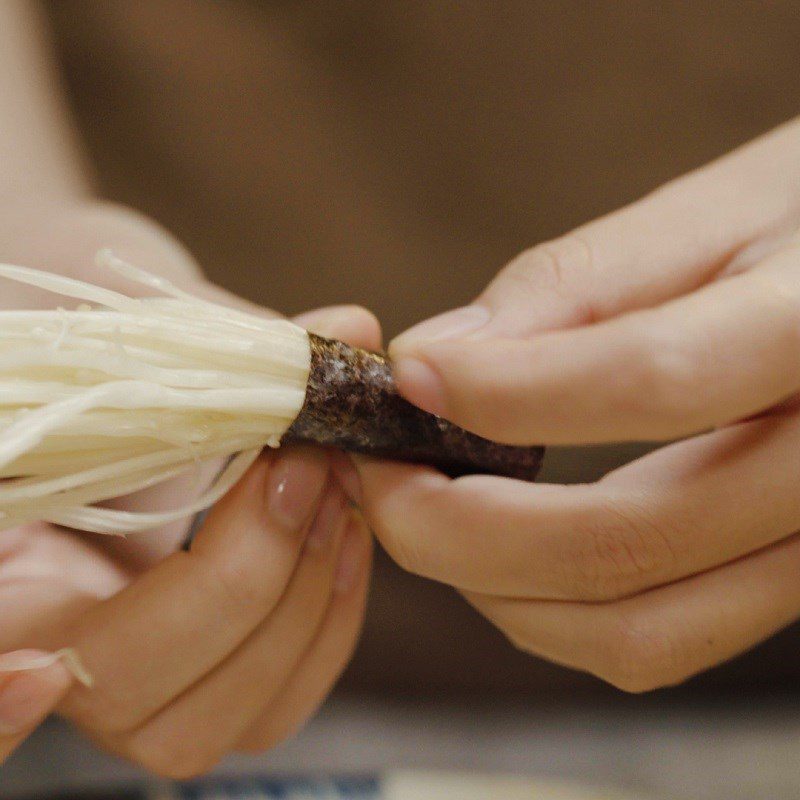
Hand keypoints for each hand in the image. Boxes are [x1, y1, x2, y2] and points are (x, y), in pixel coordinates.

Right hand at [0, 200, 377, 773]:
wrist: (98, 346)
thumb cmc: (79, 329)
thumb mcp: (122, 329)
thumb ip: (220, 341)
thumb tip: (350, 327)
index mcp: (8, 570)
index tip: (43, 667)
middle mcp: (62, 635)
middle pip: (132, 694)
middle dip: (245, 582)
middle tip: (306, 466)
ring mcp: (145, 657)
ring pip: (214, 720)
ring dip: (301, 604)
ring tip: (337, 487)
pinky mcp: (218, 655)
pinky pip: (275, 700)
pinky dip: (327, 622)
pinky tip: (348, 530)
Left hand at [354, 117, 799, 691]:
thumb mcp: (713, 213)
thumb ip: (575, 288)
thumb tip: (437, 357)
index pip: (649, 378)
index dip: (502, 389)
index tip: (404, 377)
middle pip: (624, 544)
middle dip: (457, 526)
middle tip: (379, 471)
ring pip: (634, 629)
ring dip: (493, 587)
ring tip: (424, 510)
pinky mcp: (786, 583)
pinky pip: (655, 640)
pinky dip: (550, 613)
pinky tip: (500, 545)